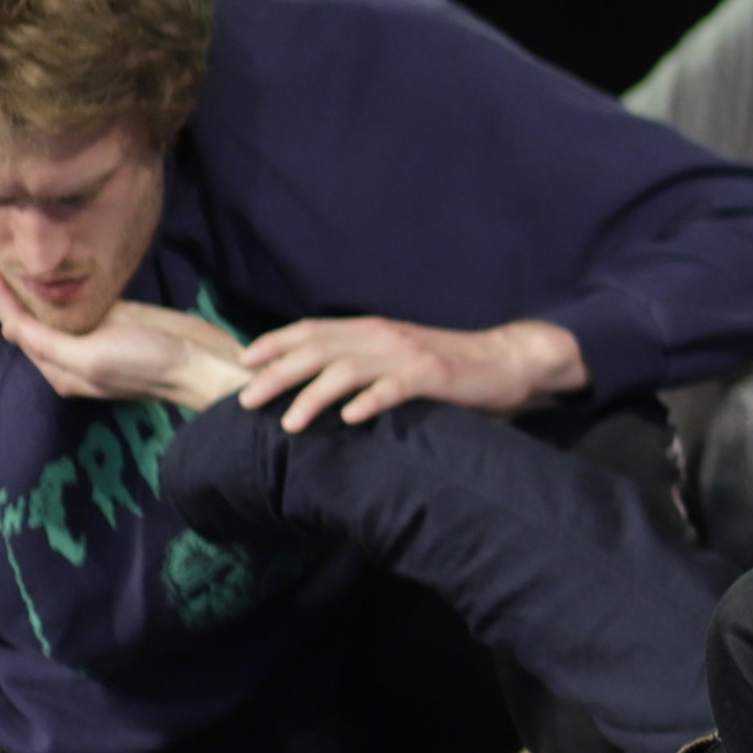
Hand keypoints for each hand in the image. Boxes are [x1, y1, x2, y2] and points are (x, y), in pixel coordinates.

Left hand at [0, 263, 250, 410]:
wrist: (203, 363)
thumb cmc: (149, 363)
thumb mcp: (92, 356)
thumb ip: (48, 342)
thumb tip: (8, 327)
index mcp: (59, 368)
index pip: (17, 326)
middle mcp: (70, 354)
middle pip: (27, 318)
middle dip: (0, 291)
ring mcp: (94, 337)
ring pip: (48, 310)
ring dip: (24, 287)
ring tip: (0, 263)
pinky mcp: (117, 321)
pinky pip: (77, 303)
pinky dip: (56, 287)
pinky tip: (46, 274)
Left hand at [229, 314, 584, 432]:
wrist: (508, 359)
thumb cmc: (449, 365)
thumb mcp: (398, 356)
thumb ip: (363, 362)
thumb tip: (318, 383)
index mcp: (372, 330)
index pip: (312, 330)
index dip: (276, 343)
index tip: (244, 361)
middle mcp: (383, 337)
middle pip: (318, 350)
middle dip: (277, 374)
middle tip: (246, 400)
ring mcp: (408, 356)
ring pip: (347, 370)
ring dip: (313, 395)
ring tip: (288, 422)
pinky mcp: (433, 376)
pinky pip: (395, 388)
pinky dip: (371, 401)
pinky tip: (351, 417)